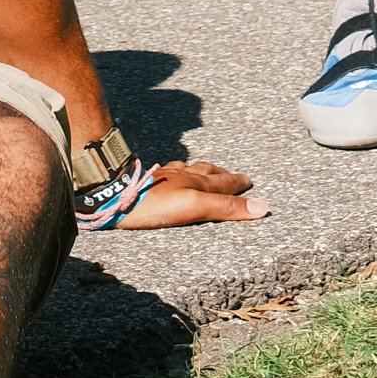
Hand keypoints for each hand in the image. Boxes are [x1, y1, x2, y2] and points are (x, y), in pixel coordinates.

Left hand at [115, 157, 265, 229]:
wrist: (114, 191)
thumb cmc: (155, 203)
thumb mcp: (194, 207)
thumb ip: (226, 207)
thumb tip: (262, 207)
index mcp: (196, 182)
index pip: (224, 183)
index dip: (238, 184)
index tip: (250, 182)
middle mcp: (183, 174)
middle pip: (208, 172)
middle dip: (223, 175)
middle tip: (234, 176)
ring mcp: (165, 175)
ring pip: (189, 169)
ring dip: (202, 171)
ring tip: (207, 172)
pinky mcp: (148, 179)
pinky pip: (170, 172)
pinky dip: (179, 172)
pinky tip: (171, 174)